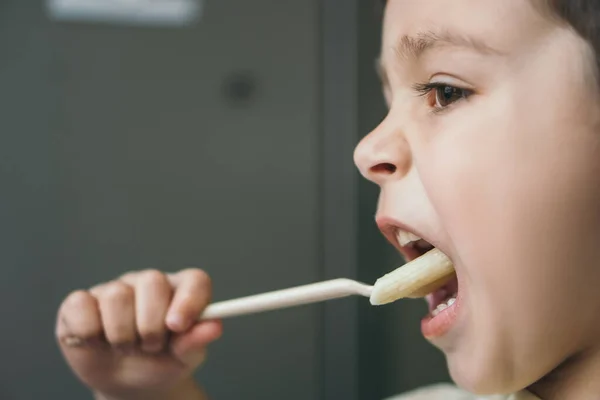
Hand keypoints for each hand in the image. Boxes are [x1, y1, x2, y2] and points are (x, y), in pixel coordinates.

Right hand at [56, 269, 221, 398]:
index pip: (194, 280)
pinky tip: (96, 342)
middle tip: (150, 347)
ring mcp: (114, 289)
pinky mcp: (80, 302)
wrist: (129, 385)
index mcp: (181, 291)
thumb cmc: (161, 363)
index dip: (188, 300)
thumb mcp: (183, 358)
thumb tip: (214, 327)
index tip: (178, 326)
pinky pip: (80, 304)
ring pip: (116, 296)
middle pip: (152, 282)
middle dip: (151, 324)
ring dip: (121, 334)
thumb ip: (195, 342)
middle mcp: (148, 283)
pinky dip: (88, 332)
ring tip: (126, 347)